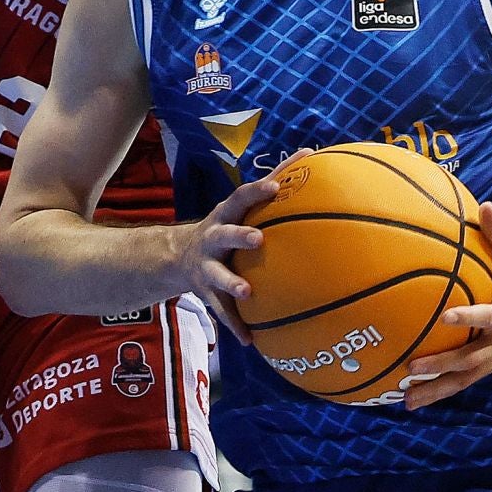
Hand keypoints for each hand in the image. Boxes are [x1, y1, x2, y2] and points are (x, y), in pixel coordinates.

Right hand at [172, 177, 276, 346]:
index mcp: (226, 215)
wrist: (178, 256)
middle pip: (223, 234)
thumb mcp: (242, 204)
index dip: (256, 191)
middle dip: (239, 236)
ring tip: (248, 292)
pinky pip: (222, 311)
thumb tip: (313, 151)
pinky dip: (235, 325)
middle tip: (258, 239)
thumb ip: (275, 181)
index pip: (241, 198)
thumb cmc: (227, 225)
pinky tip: (249, 340)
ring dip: (232, 282)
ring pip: (217, 275)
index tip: (276, 186)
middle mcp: (213, 238)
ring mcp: (207, 266)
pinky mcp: (206, 292)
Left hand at [405, 203, 491, 408]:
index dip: (470, 316)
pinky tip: (414, 398)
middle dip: (442, 366)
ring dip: (438, 390)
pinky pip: (465, 380)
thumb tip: (484, 205)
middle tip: (411, 368)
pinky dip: (441, 390)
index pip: (490, 316)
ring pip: (467, 378)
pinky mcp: (491, 363)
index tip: (445, 317)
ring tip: (407, 401)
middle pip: (473, 359)